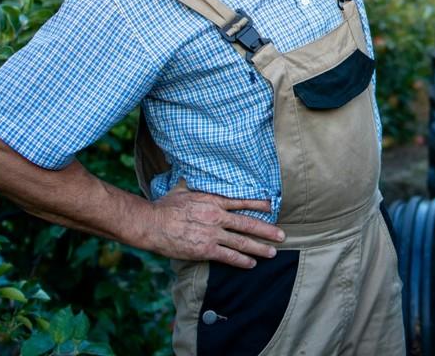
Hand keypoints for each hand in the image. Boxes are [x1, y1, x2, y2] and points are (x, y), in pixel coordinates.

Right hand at [147, 182, 285, 267]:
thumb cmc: (165, 206)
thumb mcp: (183, 188)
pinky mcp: (206, 249)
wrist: (152, 224)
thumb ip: (195, 182)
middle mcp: (217, 217)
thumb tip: (196, 170)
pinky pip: (228, 256)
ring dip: (259, 248)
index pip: (242, 202)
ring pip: (242, 242)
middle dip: (267, 230)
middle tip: (282, 235)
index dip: (259, 204)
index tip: (272, 206)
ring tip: (272, 253)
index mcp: (214, 201)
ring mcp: (213, 234)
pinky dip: (242, 261)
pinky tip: (251, 264)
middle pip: (248, 224)